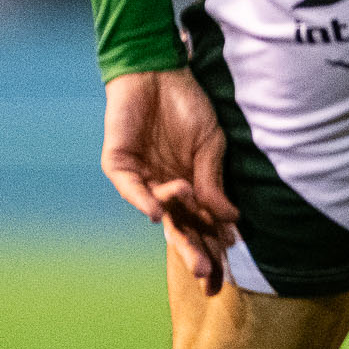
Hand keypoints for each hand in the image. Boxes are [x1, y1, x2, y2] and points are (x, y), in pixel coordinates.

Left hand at [101, 68, 238, 290]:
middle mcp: (164, 189)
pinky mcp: (119, 164)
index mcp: (189, 187)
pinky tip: (159, 213)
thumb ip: (214, 183)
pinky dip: (145, 201)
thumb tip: (230, 219)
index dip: (213, 249)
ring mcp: (141, 179)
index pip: (202, 225)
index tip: (224, 277)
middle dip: (194, 253)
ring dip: (177, 233)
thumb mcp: (211, 147)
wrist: (159, 72)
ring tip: (197, 250)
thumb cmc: (187, 106)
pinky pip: (132, 189)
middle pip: (179, 229)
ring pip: (158, 214)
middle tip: (207, 276)